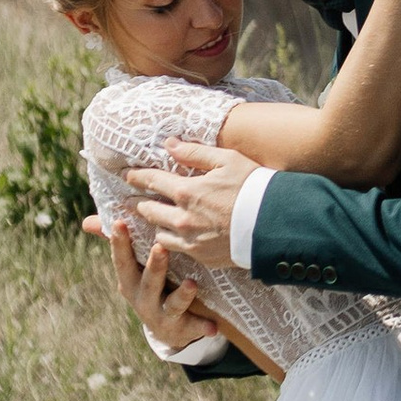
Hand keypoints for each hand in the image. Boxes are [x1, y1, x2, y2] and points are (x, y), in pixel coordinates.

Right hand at [87, 212, 219, 353]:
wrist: (166, 329)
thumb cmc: (149, 285)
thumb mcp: (134, 267)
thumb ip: (118, 243)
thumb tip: (88, 221)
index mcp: (130, 281)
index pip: (123, 261)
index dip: (120, 243)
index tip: (120, 222)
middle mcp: (143, 299)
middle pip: (148, 282)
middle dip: (154, 266)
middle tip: (161, 247)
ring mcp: (161, 315)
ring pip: (171, 305)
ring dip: (181, 295)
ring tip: (192, 284)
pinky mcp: (181, 329)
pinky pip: (192, 327)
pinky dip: (201, 327)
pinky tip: (212, 327)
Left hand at [123, 134, 258, 267]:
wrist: (274, 224)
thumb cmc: (253, 187)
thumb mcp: (227, 160)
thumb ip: (195, 153)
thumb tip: (169, 144)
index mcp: (186, 191)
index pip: (152, 181)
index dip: (137, 176)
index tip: (127, 174)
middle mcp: (182, 218)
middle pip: (148, 210)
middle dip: (136, 203)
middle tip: (128, 200)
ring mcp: (190, 240)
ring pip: (158, 233)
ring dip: (155, 224)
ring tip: (152, 220)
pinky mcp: (200, 256)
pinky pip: (176, 249)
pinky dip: (170, 242)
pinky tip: (173, 237)